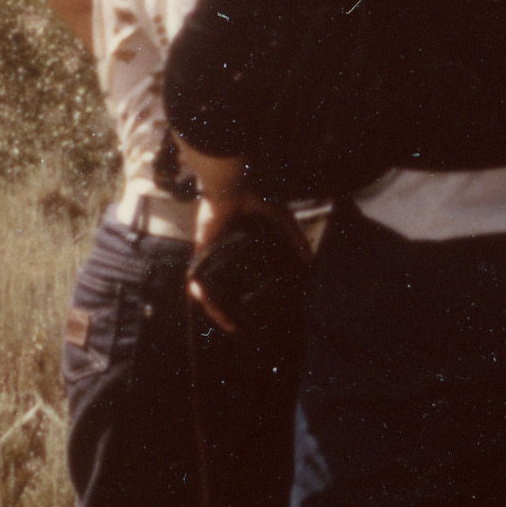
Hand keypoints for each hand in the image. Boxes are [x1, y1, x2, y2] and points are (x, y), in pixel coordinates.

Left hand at [179, 139, 288, 329]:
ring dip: (214, 306)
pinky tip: (207, 307)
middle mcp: (224, 251)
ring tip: (227, 324)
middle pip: (223, 284)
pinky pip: (196, 276)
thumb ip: (294, 237)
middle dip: (229, 305)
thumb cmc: (254, 196)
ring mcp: (211, 252)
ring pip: (208, 286)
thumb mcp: (281, 219)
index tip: (259, 307)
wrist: (230, 183)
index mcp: (240, 245)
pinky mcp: (201, 251)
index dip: (247, 290)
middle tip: (241, 324)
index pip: (241, 273)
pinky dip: (200, 292)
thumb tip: (309, 260)